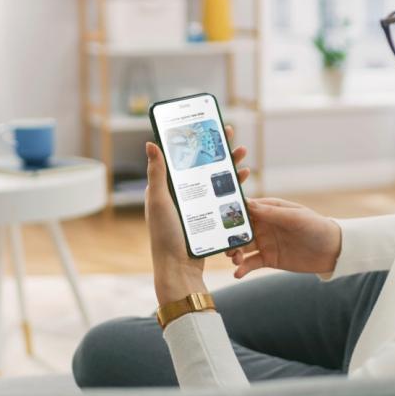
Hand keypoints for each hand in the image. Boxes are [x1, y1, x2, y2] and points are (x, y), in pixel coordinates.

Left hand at [146, 125, 250, 304]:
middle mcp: (182, 195)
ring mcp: (196, 207)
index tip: (208, 126)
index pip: (183, 157)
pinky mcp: (208, 219)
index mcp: (168, 188)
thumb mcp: (160, 201)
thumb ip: (157, 173)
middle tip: (231, 134)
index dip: (196, 140)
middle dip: (219, 150)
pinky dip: (233, 188)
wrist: (179, 270)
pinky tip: (243, 182)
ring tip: (243, 156)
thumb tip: (151, 143)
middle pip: (203, 166)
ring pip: (216, 181)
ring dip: (230, 167)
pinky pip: (222, 199)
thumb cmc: (165, 236)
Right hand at [226, 198, 341, 278]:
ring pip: (242, 247)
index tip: (217, 218)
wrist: (333, 251)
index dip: (231, 212)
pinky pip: (251, 263)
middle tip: (224, 245)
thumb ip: (272, 212)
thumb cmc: (316, 227)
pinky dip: (242, 268)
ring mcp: (265, 243)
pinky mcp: (269, 259)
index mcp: (269, 210)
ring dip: (234, 252)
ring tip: (234, 259)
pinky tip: (237, 273)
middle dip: (228, 236)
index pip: (246, 208)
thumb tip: (247, 203)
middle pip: (239, 230)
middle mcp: (264, 225)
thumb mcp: (296, 218)